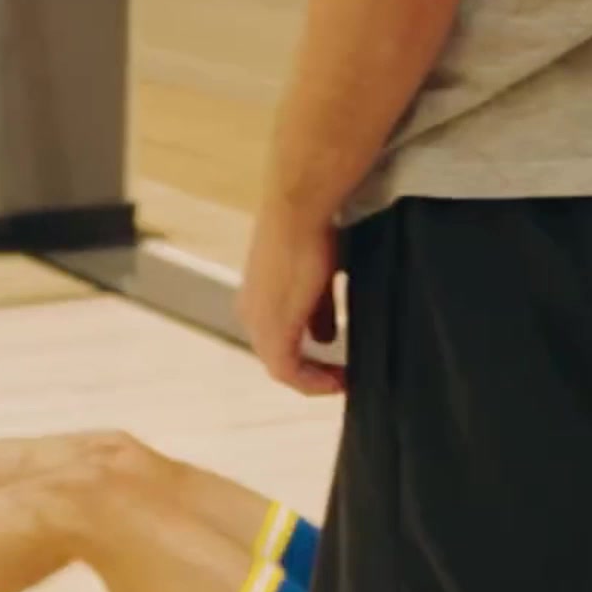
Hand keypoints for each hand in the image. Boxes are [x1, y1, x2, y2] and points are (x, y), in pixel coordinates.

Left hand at [241, 205, 342, 396]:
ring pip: (282, 365)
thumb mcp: (317, 279)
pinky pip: (288, 371)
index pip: (276, 338)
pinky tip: (336, 381)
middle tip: (341, 374)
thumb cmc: (309, 231)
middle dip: (311, 368)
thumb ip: (319, 310)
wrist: (297, 210)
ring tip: (341, 379)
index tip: (333, 360)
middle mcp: (250, 313)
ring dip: (313, 376)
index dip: (305, 354)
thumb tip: (327, 335)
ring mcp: (258, 323)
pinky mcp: (273, 329)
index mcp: (255, 298)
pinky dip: (312, 380)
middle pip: (279, 355)